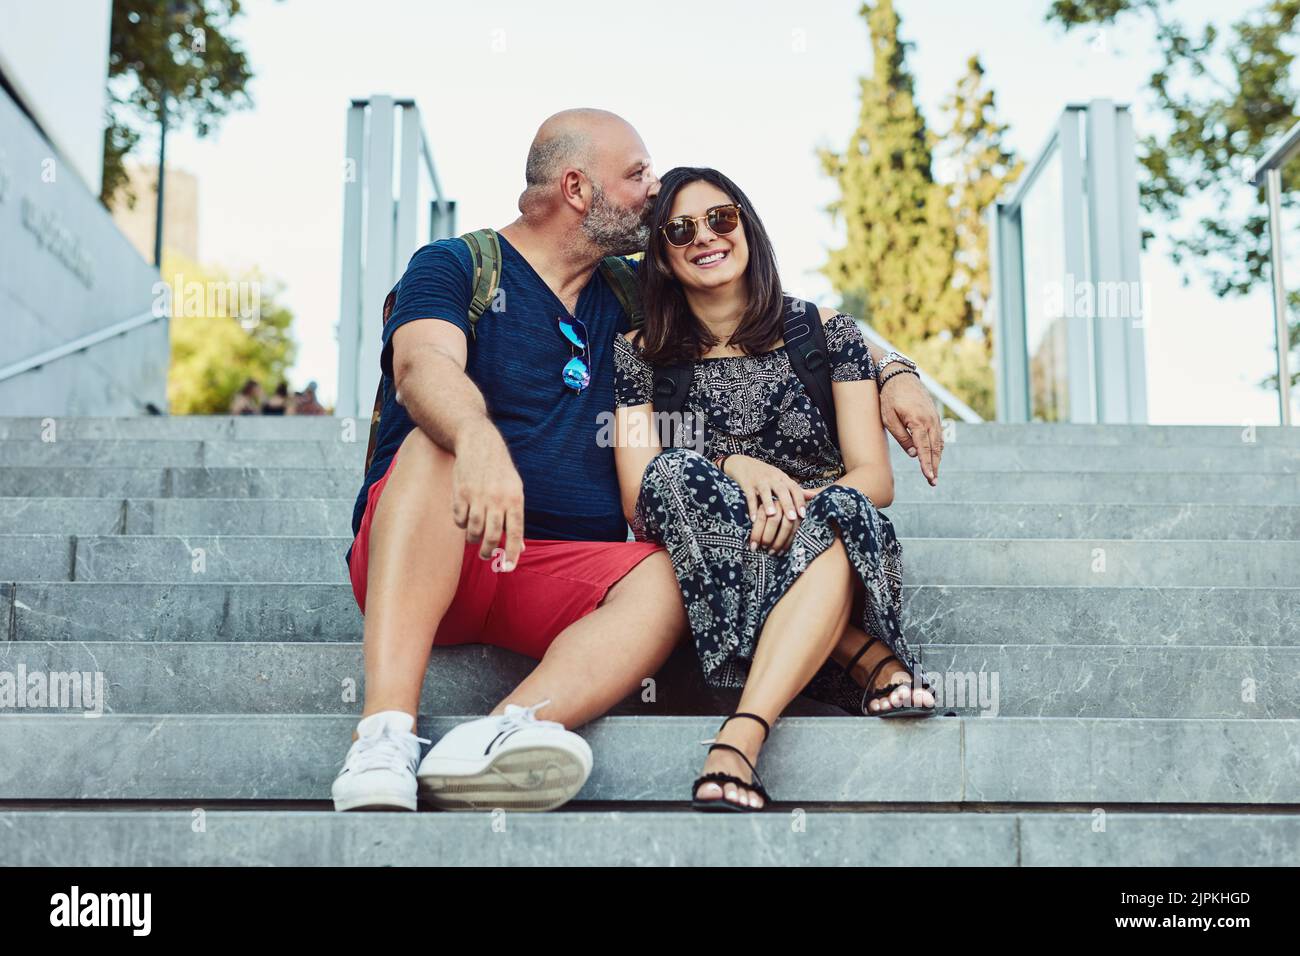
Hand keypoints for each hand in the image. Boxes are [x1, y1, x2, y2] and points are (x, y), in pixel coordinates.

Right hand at [451, 424, 525, 569]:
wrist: (479, 444)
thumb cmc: (500, 472)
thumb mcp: (515, 490)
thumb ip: (515, 518)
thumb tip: (519, 548)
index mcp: (515, 499)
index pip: (515, 532)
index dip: (511, 553)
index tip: (508, 568)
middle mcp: (497, 499)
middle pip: (491, 535)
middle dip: (488, 551)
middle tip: (485, 556)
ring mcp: (478, 496)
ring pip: (473, 530)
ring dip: (473, 540)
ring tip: (475, 539)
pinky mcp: (460, 494)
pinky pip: (459, 520)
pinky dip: (461, 525)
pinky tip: (465, 520)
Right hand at [721, 455, 806, 552]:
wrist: (742, 463)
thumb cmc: (766, 475)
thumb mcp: (782, 480)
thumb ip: (797, 490)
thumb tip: (815, 496)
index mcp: (783, 478)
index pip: (794, 489)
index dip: (799, 501)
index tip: (803, 515)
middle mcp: (772, 478)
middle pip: (782, 490)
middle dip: (787, 504)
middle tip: (791, 518)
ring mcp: (759, 480)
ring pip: (765, 491)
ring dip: (769, 503)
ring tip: (772, 515)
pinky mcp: (747, 484)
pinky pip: (749, 496)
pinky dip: (751, 507)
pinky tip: (754, 518)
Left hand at [878, 369, 943, 485]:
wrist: (899, 376)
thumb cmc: (890, 397)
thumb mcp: (889, 418)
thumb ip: (901, 437)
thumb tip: (913, 454)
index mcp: (918, 422)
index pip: (924, 449)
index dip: (927, 465)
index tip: (930, 477)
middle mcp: (930, 420)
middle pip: (935, 448)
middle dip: (935, 466)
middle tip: (933, 482)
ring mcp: (934, 417)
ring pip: (939, 442)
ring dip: (937, 458)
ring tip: (934, 473)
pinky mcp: (934, 415)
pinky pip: (938, 434)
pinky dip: (938, 447)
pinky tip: (935, 455)